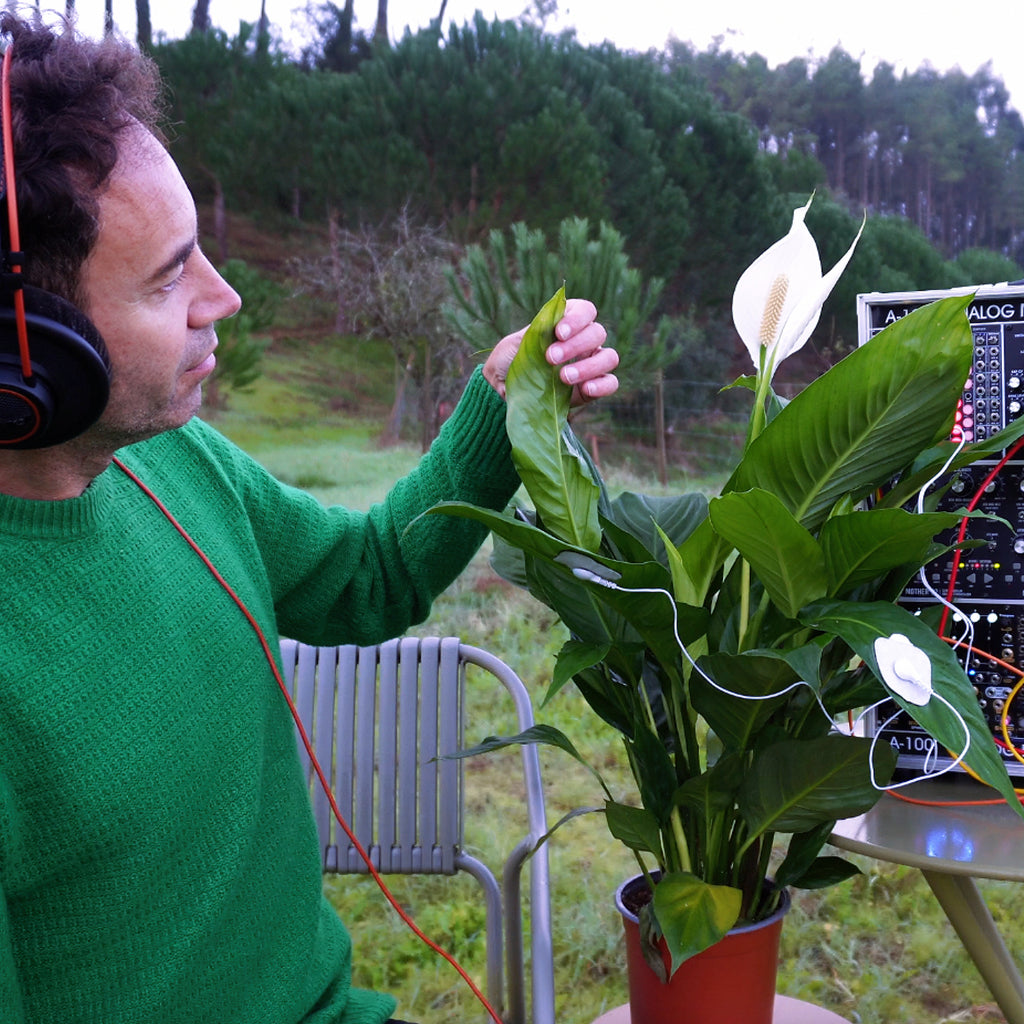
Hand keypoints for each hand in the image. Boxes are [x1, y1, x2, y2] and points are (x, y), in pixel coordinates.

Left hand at [483, 298, 618, 405]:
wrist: (501, 392)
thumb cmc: (509, 361)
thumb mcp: (516, 342)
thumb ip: (537, 331)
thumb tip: (554, 323)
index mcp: (566, 323)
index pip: (585, 310)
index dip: (577, 319)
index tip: (558, 333)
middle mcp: (583, 341)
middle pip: (598, 333)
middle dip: (576, 345)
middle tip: (551, 358)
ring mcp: (590, 365)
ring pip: (609, 357)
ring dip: (589, 366)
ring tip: (564, 377)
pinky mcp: (591, 389)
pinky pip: (611, 383)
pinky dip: (602, 385)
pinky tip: (585, 389)